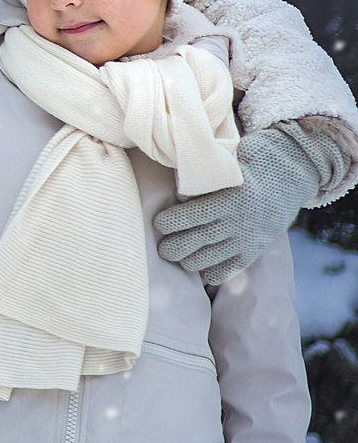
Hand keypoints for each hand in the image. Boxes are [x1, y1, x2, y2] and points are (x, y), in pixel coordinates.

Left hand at [155, 121, 336, 282]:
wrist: (284, 181)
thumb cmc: (241, 171)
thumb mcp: (224, 169)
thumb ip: (200, 181)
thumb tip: (175, 193)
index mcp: (229, 198)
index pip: (193, 215)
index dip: (171, 222)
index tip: (158, 223)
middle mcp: (238, 221)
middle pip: (197, 240)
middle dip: (173, 248)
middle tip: (163, 249)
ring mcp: (247, 239)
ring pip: (210, 259)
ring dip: (188, 262)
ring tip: (178, 257)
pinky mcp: (253, 252)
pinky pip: (228, 270)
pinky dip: (211, 273)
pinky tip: (201, 267)